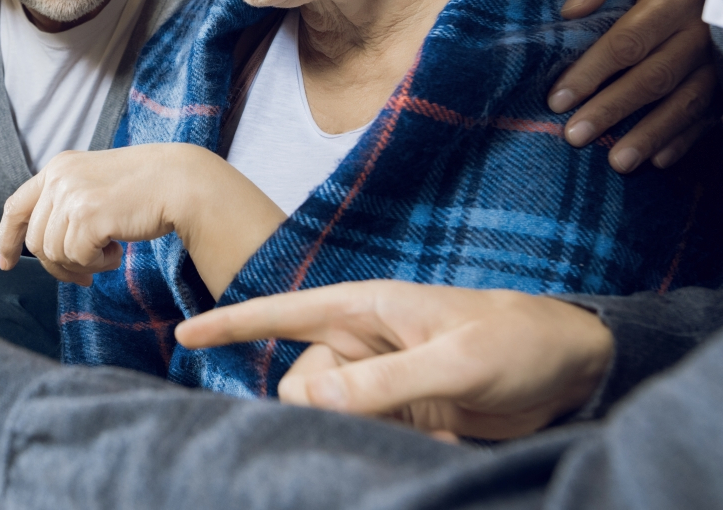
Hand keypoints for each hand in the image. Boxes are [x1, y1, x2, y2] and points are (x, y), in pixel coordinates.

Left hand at [0, 145, 283, 297]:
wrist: (180, 181)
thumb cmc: (145, 189)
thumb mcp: (96, 185)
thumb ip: (67, 204)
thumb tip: (45, 249)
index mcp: (58, 167)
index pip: (15, 206)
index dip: (7, 238)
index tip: (7, 263)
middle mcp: (58, 177)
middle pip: (36, 241)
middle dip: (58, 266)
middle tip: (86, 274)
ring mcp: (71, 195)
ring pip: (54, 254)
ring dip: (83, 263)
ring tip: (110, 251)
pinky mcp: (87, 215)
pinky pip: (77, 258)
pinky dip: (98, 264)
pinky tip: (118, 250)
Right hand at [176, 280, 613, 440]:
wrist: (573, 366)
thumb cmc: (517, 342)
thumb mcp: (454, 361)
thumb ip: (380, 382)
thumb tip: (306, 398)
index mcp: (365, 309)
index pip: (281, 312)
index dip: (230, 323)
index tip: (182, 333)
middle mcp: (364, 342)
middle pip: (301, 384)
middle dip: (329, 410)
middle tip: (391, 418)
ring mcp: (382, 379)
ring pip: (333, 417)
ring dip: (373, 434)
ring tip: (436, 427)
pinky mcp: (403, 410)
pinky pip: (369, 436)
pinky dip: (400, 446)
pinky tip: (448, 435)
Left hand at [549, 0, 715, 172]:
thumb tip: (569, 11)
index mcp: (673, 0)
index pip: (626, 42)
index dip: (591, 72)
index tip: (558, 99)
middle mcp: (700, 32)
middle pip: (653, 78)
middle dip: (612, 109)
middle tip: (574, 136)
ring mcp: (717, 59)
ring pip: (684, 102)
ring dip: (650, 134)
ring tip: (616, 162)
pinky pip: (708, 113)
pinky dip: (683, 139)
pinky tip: (658, 161)